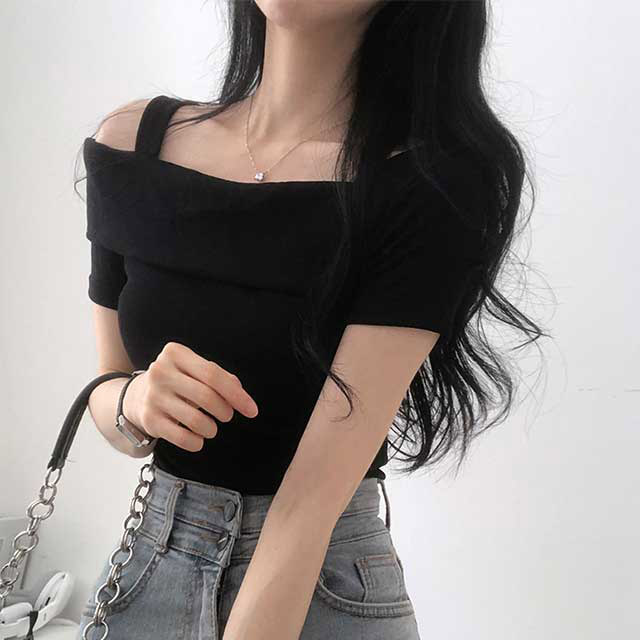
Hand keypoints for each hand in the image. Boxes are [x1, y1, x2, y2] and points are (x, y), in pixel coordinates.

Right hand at [122, 341, 258, 451]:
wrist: (136, 396)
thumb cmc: (179, 381)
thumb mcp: (196, 371)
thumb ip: (221, 378)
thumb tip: (240, 395)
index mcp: (175, 353)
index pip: (214, 375)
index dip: (237, 395)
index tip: (252, 410)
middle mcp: (160, 372)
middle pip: (207, 396)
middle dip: (225, 411)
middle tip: (227, 416)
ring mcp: (152, 396)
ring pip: (196, 420)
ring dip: (211, 428)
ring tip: (211, 427)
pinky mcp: (148, 419)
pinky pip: (182, 437)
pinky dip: (197, 442)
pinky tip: (198, 438)